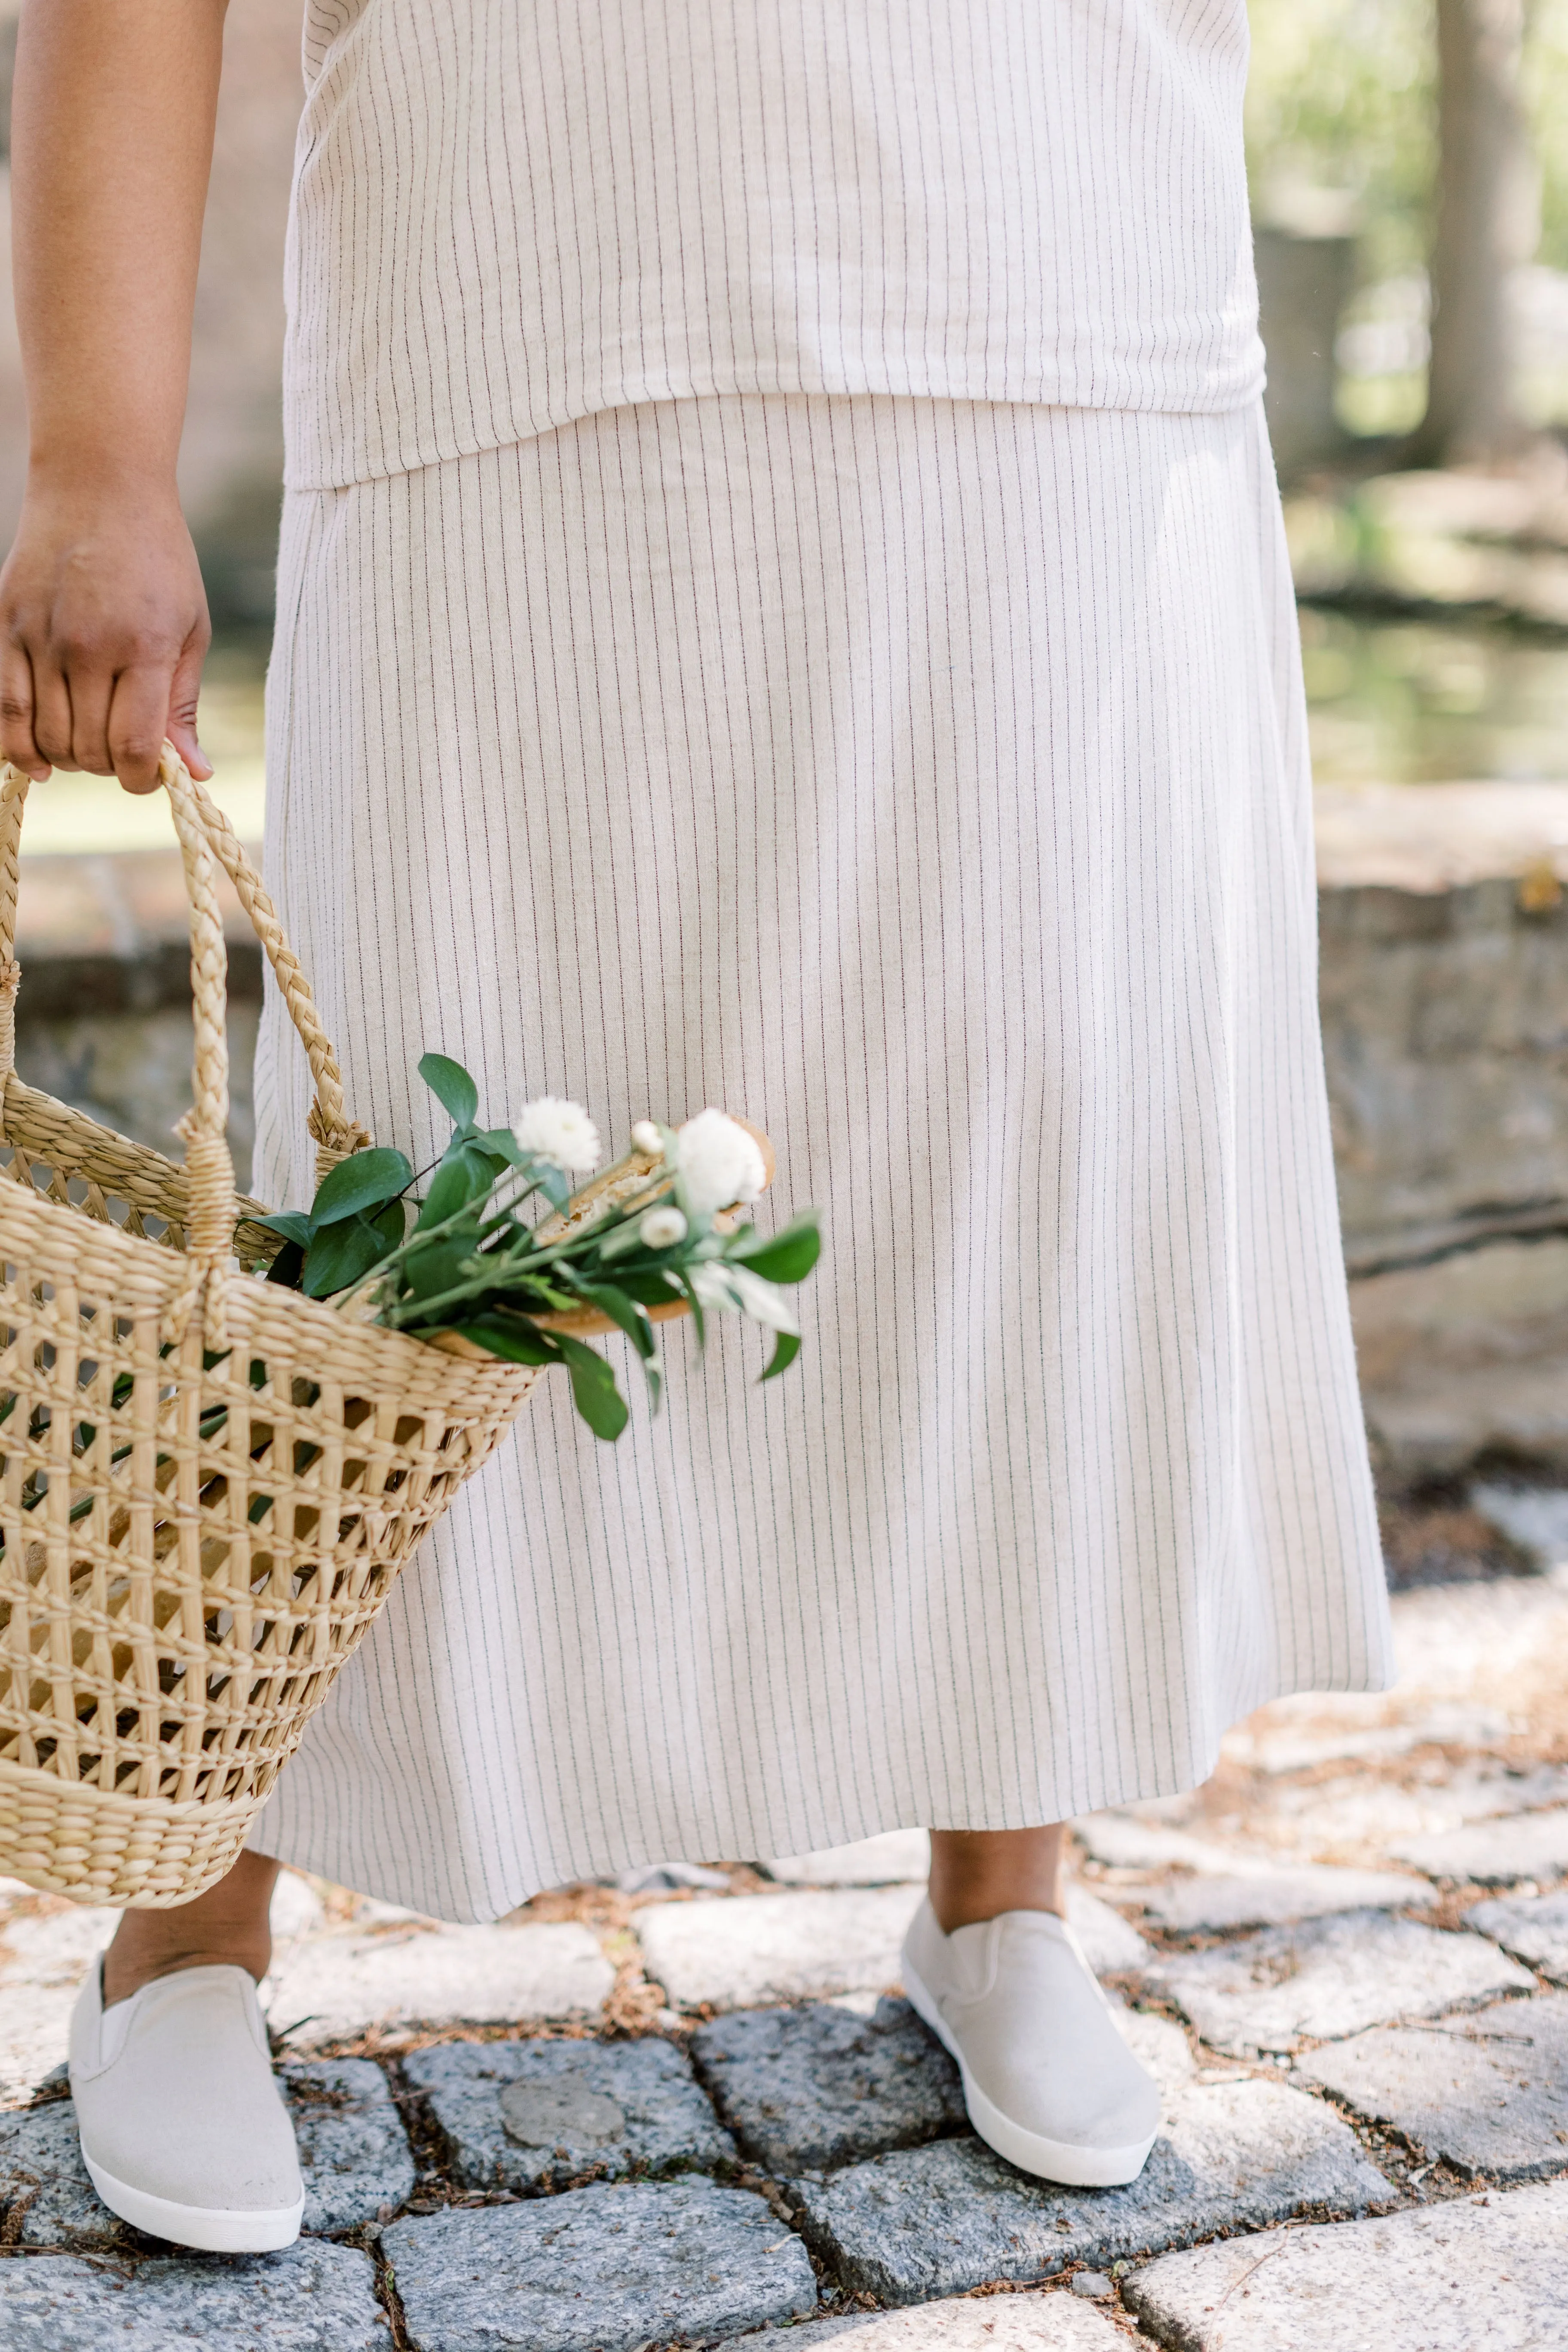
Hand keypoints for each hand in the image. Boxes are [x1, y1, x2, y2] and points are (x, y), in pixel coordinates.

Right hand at [0, 475, 212, 793]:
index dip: (142, 780)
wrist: (98, 485)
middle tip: (121, 752)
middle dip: (109, 767)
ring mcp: (41, 637)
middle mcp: (88, 646)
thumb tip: (195, 772)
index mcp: (143, 647)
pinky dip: (19, 746)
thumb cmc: (157, 558)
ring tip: (87, 746)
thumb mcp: (189, 627)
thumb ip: (184, 703)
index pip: (135, 747)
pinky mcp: (6, 627)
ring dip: (69, 758)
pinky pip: (6, 708)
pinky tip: (39, 761)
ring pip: (47, 738)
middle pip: (89, 749)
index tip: (149, 777)